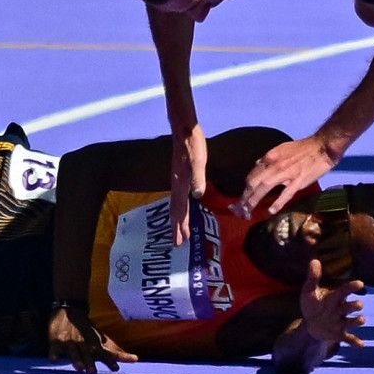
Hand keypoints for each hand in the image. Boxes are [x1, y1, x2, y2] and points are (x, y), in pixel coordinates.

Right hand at [47, 306, 137, 373]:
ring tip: (79, 368)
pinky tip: (54, 359)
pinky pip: (54, 348)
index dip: (110, 361)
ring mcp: (69, 342)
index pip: (104, 354)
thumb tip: (136, 359)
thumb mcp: (102, 340)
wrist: (70, 308)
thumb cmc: (88, 330)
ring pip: (73, 352)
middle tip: (93, 372)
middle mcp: (83, 344)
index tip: (116, 369)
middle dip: (90, 363)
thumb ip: (116, 352)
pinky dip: (54, 353)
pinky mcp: (56, 340)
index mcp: (94, 345)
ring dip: (76, 360)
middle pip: (87, 355)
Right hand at [170, 123, 207, 244]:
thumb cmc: (192, 143)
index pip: (179, 208)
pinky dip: (181, 208)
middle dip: (176, 227)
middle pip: (175, 210)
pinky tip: (185, 209)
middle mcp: (176, 184)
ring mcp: (177, 180)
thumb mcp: (198, 159)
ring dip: (178, 219)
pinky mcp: (181, 175)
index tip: (180, 241)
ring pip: (176, 204)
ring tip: (180, 231)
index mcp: (180, 183)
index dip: (180, 225)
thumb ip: (198, 176)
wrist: (184, 129)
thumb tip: (197, 195)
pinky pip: (179, 197)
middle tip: (177, 244)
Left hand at [235, 135, 337, 216]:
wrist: (322, 146)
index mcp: (270, 157)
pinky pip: (286, 193)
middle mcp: (275, 164)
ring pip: (264, 187)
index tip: (242, 197)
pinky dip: (277, 202)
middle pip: (254, 182)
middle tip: (240, 209)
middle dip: (245, 196)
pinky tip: (271, 211)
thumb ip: (269, 159)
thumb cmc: (303, 148)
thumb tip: (258, 167)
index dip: (245, 187)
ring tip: (248, 211)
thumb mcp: (281, 149)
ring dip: (254, 200)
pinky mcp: (299, 180)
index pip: (252, 174)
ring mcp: (286, 173)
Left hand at [299, 259, 365, 348]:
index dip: (352, 287)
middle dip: (354, 305)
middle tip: (359, 304)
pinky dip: (355, 342)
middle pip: (350, 306)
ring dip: (357, 321)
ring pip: (351, 322)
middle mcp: (341, 309)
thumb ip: (313, 278)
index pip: (344, 291)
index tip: (360, 283)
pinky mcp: (339, 334)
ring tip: (362, 319)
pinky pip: (349, 338)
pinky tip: (362, 345)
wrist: (312, 324)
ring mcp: (341, 322)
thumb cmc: (313, 304)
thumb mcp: (309, 291)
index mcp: (334, 298)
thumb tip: (314, 261)